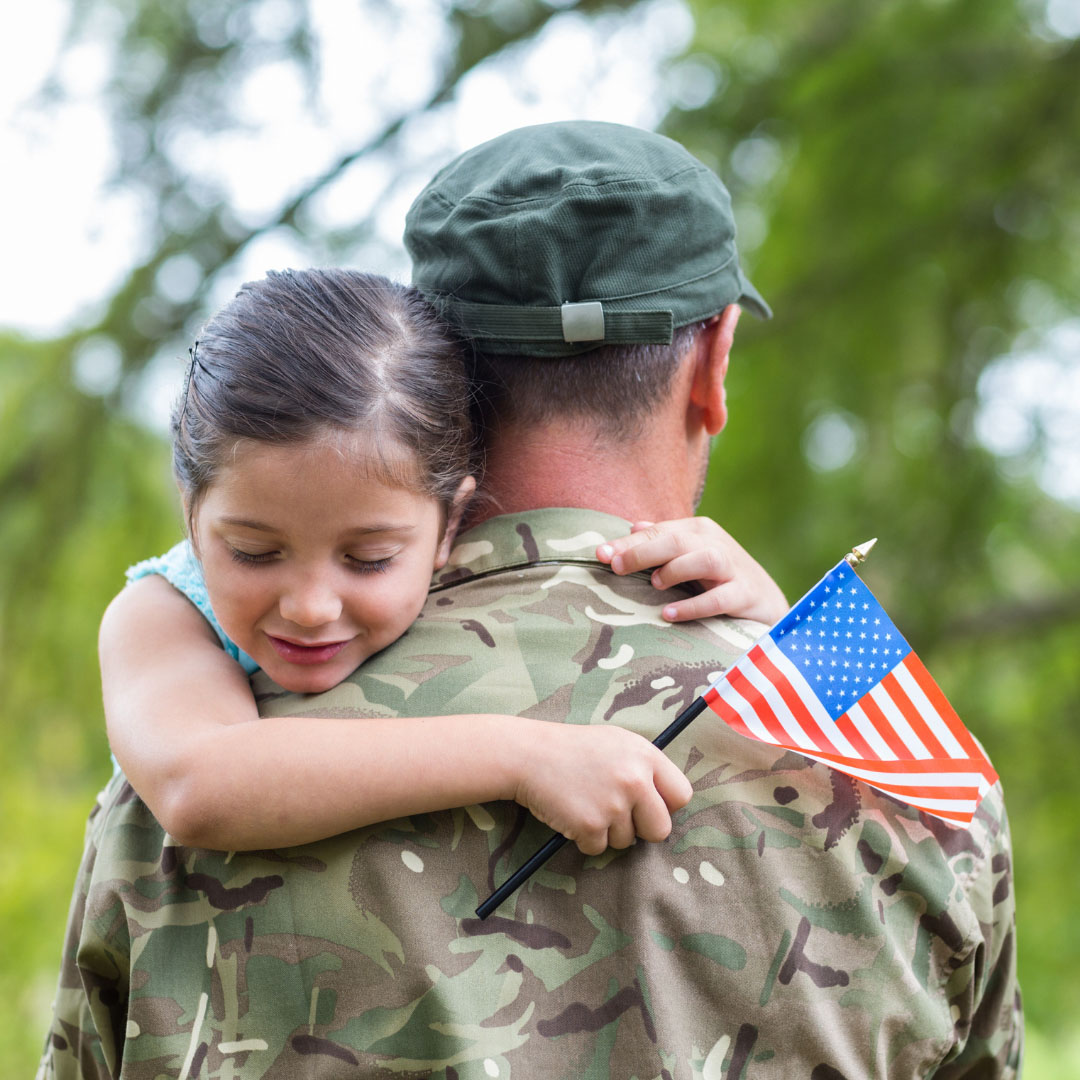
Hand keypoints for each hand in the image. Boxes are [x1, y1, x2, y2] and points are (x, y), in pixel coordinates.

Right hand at [513, 722, 692, 855]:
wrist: (528, 754)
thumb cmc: (573, 749)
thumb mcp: (616, 743)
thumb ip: (644, 767)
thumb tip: (667, 801)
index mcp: (645, 755)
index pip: (682, 795)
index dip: (665, 806)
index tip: (648, 807)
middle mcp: (635, 779)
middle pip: (660, 829)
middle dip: (641, 829)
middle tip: (617, 815)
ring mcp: (613, 804)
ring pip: (627, 841)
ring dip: (608, 832)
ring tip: (586, 803)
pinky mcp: (591, 825)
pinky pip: (598, 848)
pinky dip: (584, 838)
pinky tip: (571, 813)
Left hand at [597, 517, 788, 624]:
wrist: (768, 603)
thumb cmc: (719, 577)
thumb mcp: (690, 555)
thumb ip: (663, 542)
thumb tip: (631, 526)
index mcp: (698, 531)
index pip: (658, 531)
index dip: (627, 543)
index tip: (599, 554)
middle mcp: (715, 544)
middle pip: (676, 541)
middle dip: (643, 552)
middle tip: (616, 567)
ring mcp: (733, 569)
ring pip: (703, 559)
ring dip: (675, 570)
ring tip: (655, 584)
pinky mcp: (746, 595)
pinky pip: (720, 598)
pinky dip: (694, 605)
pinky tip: (670, 614)